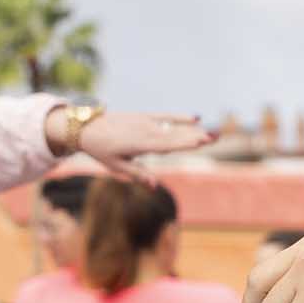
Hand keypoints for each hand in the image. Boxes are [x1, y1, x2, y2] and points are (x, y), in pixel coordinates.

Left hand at [62, 106, 208, 163]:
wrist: (86, 126)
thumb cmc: (101, 150)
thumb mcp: (115, 166)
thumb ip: (136, 174)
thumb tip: (153, 185)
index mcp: (139, 145)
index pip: (166, 145)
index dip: (184, 143)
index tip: (201, 142)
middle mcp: (145, 131)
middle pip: (175, 135)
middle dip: (196, 136)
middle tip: (217, 137)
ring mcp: (146, 122)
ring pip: (174, 127)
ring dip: (194, 129)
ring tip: (212, 132)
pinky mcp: (144, 117)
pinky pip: (165, 117)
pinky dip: (179, 117)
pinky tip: (195, 117)